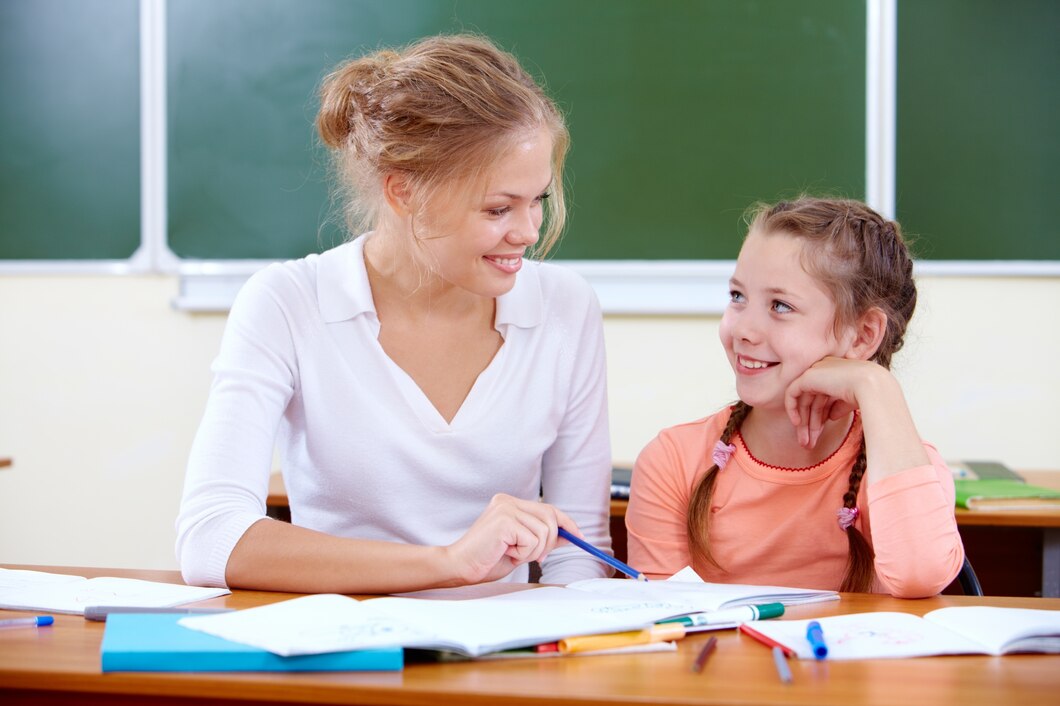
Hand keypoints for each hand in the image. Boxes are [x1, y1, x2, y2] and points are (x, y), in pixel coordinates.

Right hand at [444, 494, 578, 583]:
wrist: (460, 567)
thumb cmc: (486, 559)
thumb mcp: (522, 548)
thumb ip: (542, 539)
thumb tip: (568, 535)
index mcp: (510, 504)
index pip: (548, 508)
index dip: (566, 522)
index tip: (579, 536)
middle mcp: (508, 501)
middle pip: (550, 516)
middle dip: (550, 541)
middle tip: (537, 558)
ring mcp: (505, 508)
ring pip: (543, 531)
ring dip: (533, 551)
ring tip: (513, 554)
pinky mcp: (504, 520)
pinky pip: (532, 540)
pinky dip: (524, 553)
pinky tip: (506, 552)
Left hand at [784, 357, 883, 448]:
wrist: (872, 386)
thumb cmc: (870, 395)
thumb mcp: (852, 402)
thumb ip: (840, 406)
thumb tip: (831, 416)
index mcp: (837, 374)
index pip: (824, 398)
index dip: (820, 418)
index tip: (819, 435)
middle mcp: (825, 370)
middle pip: (813, 401)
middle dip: (810, 424)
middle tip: (808, 443)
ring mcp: (816, 371)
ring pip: (804, 401)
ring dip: (804, 424)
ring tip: (805, 443)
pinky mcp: (807, 376)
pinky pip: (792, 393)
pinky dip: (792, 409)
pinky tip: (797, 424)